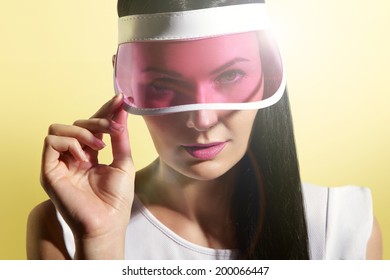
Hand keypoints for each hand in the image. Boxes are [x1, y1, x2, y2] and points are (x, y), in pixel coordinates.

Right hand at [40, 94, 133, 258]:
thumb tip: (122, 111)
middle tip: (112, 129)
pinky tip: (84, 157)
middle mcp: (73, 156)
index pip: (92, 126)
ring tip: (98, 147)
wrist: (107, 223)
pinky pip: (51, 142)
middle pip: (77, 123)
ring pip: (59, 129)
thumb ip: (120, 137)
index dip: (104, 111)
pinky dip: (70, 143)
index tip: (120, 99)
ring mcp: (60, 163)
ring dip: (82, 132)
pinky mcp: (49, 170)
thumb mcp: (123, 162)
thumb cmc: (116, 199)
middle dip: (97, 121)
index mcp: (90, 154)